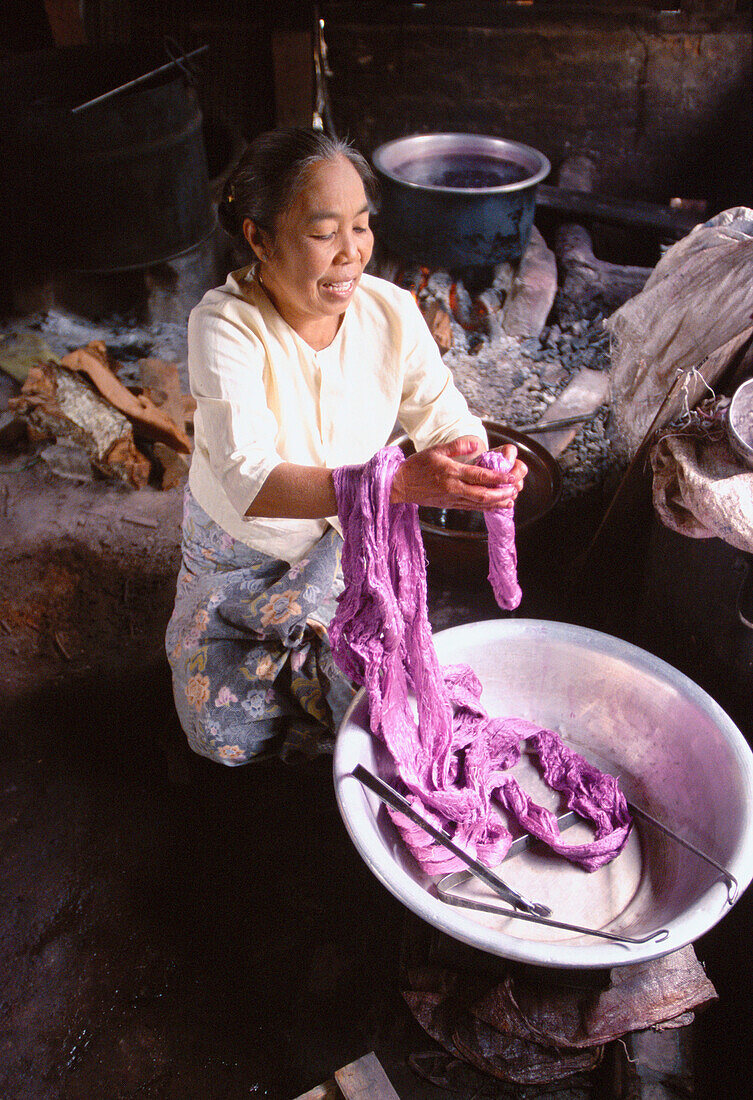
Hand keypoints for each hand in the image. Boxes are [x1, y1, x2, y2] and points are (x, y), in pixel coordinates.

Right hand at [391, 437, 527, 510]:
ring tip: (511, 499)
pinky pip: (471, 508)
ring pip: (479, 504)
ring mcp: (452, 499)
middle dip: (502, 493)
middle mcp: (453, 488)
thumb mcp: (436, 450)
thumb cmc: (416, 466)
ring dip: (497, 502)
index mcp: (451, 472)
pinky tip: (495, 506)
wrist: (399, 485)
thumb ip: (458, 446)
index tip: (512, 475)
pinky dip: (486, 508)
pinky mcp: (450, 505)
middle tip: (515, 489)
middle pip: (483, 494)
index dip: (499, 477)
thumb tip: (477, 443)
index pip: (480, 476)